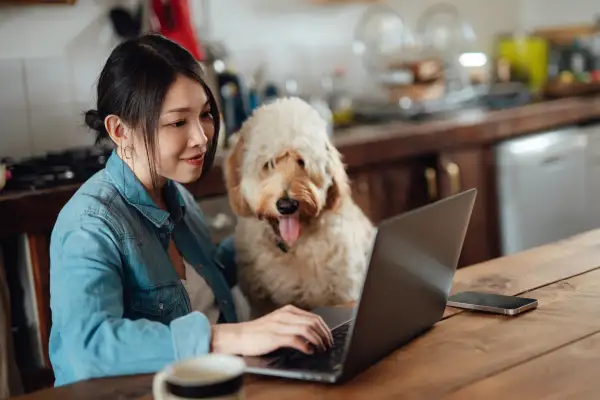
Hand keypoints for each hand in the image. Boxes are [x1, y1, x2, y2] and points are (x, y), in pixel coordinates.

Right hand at [210, 305, 333, 355]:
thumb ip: (292, 325)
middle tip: (329, 345)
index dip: (325, 329)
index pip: (314, 317)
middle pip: (314, 322)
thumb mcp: (277, 323)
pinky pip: (295, 339)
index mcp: (288, 311)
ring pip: (307, 329)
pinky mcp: (274, 336)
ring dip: (318, 340)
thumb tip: (311, 335)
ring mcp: (280, 325)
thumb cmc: (257, 333)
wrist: (238, 336)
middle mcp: (285, 315)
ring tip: (322, 349)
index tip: (329, 338)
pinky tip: (309, 351)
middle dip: (325, 335)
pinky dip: (306, 345)